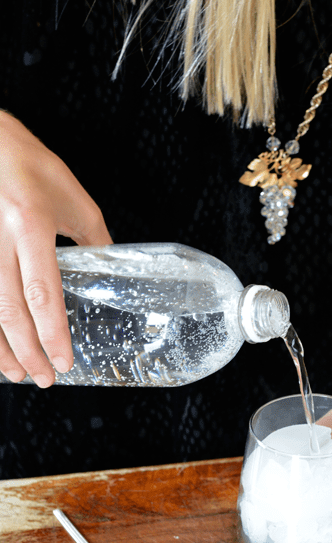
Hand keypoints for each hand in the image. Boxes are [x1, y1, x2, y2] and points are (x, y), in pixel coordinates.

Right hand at [0, 112, 111, 385]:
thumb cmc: (30, 164)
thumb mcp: (75, 200)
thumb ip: (93, 241)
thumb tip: (110, 275)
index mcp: (30, 224)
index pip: (43, 292)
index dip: (53, 333)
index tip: (64, 361)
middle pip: (9, 310)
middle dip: (28, 352)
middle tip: (44, 379)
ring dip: (0, 348)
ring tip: (17, 374)